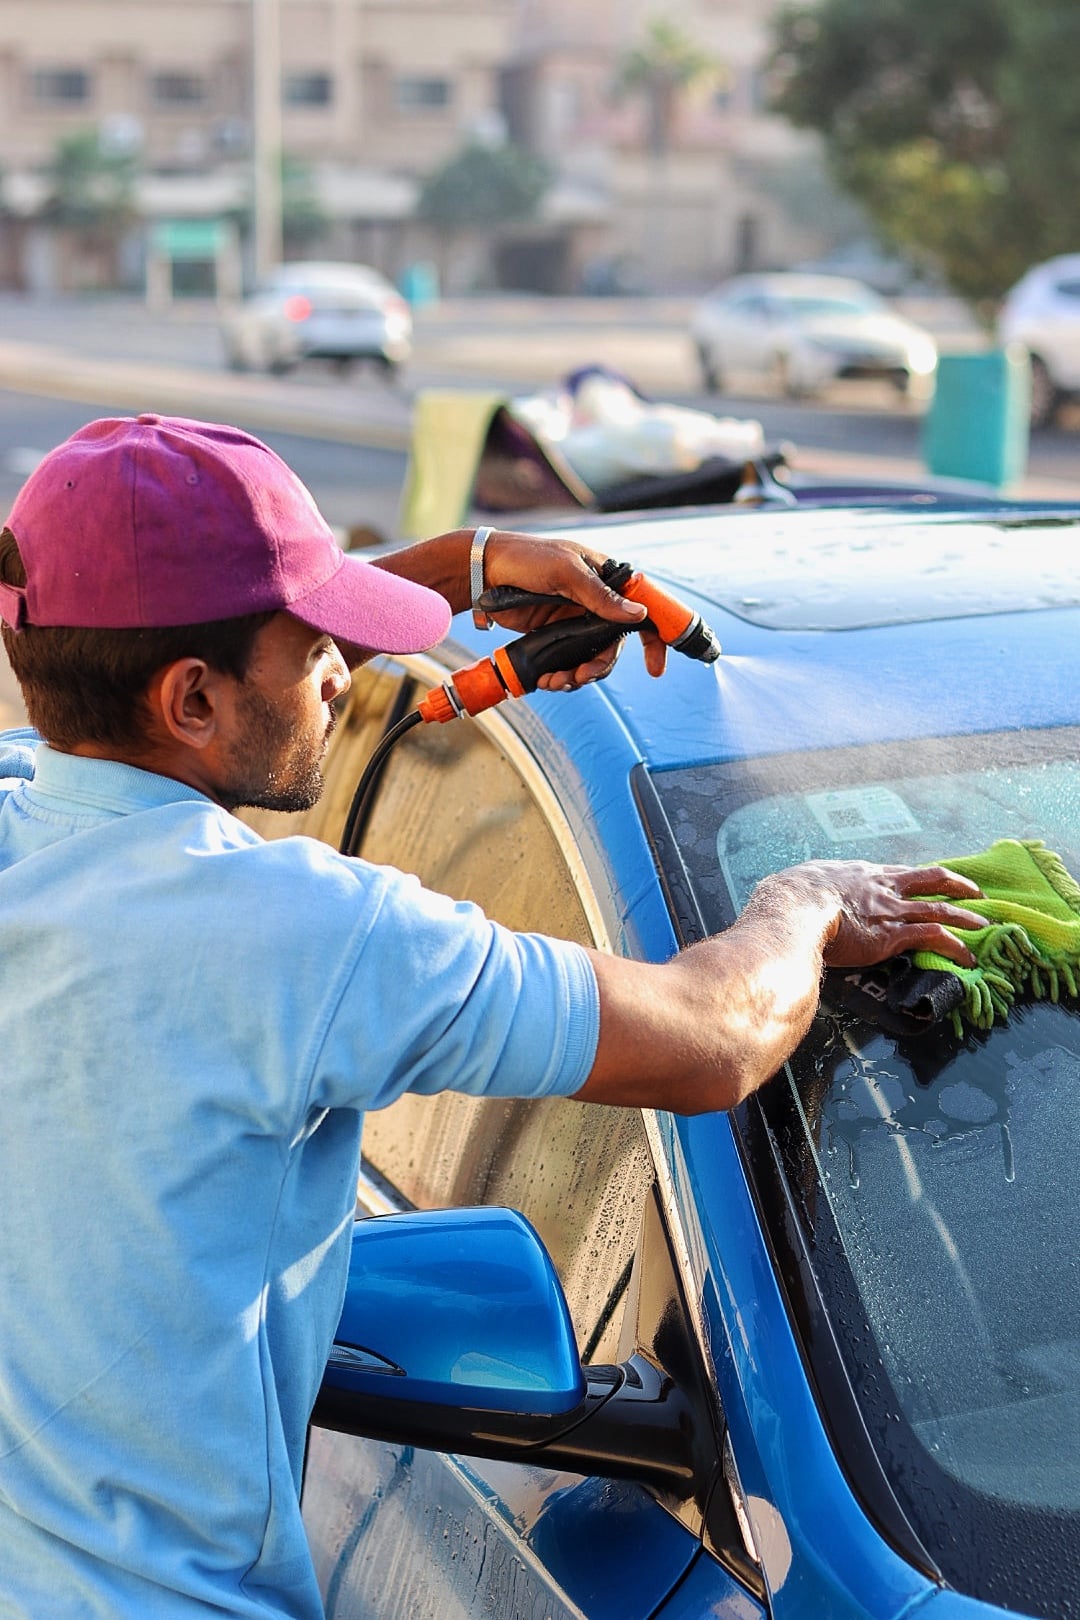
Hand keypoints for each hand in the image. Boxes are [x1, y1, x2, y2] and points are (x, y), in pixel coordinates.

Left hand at [483, 532, 667, 689]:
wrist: (484, 572)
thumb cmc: (526, 558)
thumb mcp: (566, 572)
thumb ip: (600, 595)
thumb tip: (637, 614)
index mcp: (606, 580)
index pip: (642, 609)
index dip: (655, 638)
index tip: (656, 667)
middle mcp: (595, 602)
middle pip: (614, 645)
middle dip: (599, 666)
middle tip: (580, 677)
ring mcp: (575, 620)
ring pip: (591, 658)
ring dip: (577, 675)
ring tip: (556, 681)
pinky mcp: (554, 635)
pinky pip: (569, 662)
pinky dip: (561, 674)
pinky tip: (546, 679)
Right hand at [782, 860, 985, 969]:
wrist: (793, 910)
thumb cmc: (786, 898)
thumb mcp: (797, 884)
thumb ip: (805, 889)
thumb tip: (789, 896)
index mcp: (859, 873)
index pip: (898, 872)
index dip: (917, 877)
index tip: (929, 882)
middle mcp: (881, 886)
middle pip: (930, 878)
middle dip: (956, 885)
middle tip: (974, 892)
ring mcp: (890, 910)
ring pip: (939, 908)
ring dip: (965, 917)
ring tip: (983, 926)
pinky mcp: (892, 935)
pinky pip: (933, 937)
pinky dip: (955, 946)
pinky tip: (967, 958)